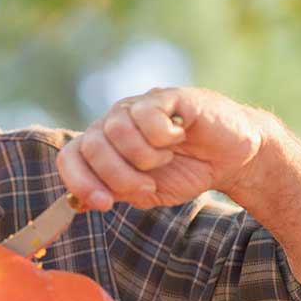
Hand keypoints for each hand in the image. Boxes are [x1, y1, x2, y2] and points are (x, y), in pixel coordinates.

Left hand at [57, 87, 268, 210]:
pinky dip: (163, 137)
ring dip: (144, 157)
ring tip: (165, 158)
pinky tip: (178, 136)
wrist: (230, 158)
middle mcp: (113, 122)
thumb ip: (114, 193)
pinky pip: (146, 115)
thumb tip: (78, 203)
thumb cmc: (185, 173)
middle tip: (148, 186)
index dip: (80, 182)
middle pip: (92, 147)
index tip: (105, 204)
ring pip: (116, 131)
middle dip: (119, 176)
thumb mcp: (147, 194)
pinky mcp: (164, 97)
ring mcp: (136, 107)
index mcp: (103, 146)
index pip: (70, 157)